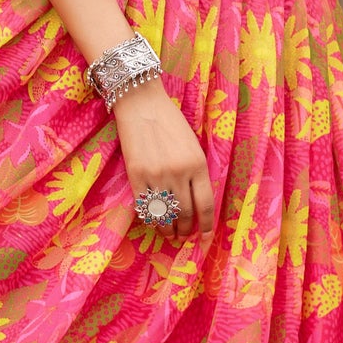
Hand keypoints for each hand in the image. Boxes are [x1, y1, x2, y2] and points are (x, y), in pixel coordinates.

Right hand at [113, 82, 213, 241]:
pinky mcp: (136, 175)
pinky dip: (150, 219)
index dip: (206, 226)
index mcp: (198, 164)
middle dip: (185, 230)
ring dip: (168, 229)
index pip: (205, 205)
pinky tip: (154, 222)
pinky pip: (144, 207)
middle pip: (185, 214)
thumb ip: (196, 172)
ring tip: (169, 234)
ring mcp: (156, 175)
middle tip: (183, 236)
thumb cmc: (170, 122)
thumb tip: (196, 202)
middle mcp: (179, 173)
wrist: (141, 104)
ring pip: (165, 214)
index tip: (204, 237)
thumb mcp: (193, 145)